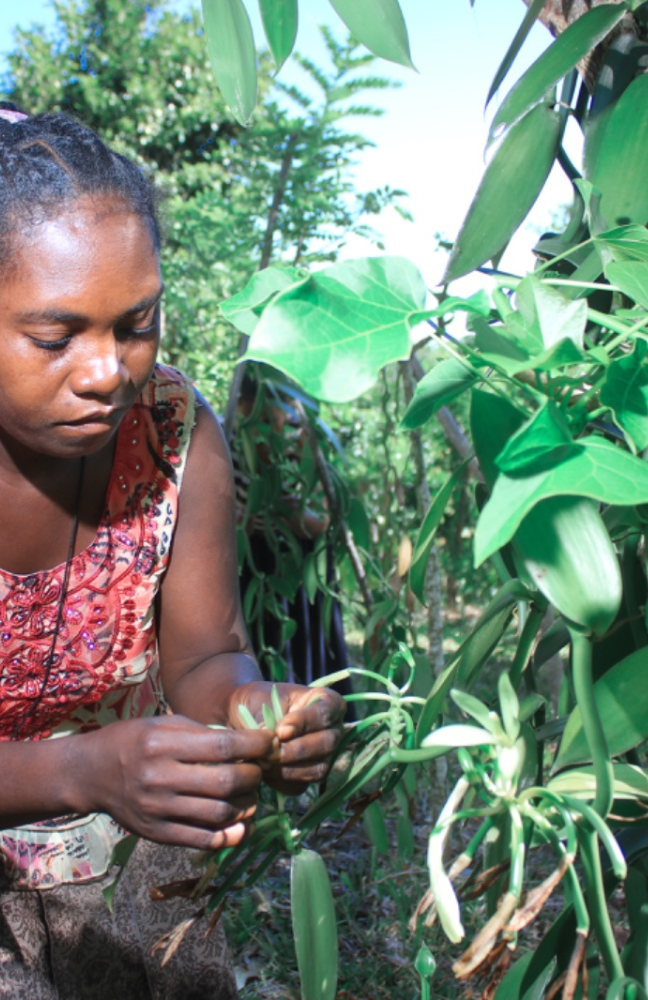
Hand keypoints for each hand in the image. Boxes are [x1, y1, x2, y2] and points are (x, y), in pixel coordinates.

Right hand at [79, 715, 274, 850]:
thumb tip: (246, 743)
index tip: (270, 743)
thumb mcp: (163, 724)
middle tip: (259, 770)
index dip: (254, 745)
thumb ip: (201, 734)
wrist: (91, 773)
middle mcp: (160, 777)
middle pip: (225, 782)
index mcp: (163, 744)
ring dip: (246, 805)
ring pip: (219, 813)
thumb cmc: (134, 741)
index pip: (222, 746)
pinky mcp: (157, 834)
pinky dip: (229, 835)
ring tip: (250, 795)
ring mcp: (158, 809)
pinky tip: (241, 824)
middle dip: (253, 775)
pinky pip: (203, 840)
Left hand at [229, 682, 345, 793]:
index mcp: (327, 701)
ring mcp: (325, 755)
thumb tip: (275, 745)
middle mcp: (333, 729)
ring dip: (289, 769)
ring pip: (318, 768)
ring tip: (264, 762)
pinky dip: (282, 781)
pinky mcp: (310, 774)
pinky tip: (265, 771)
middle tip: (270, 751)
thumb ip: (271, 719)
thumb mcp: (263, 701)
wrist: (244, 717)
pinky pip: (302, 785)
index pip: (325, 713)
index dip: (304, 723)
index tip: (281, 730)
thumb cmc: (258, 701)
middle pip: (327, 744)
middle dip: (296, 750)